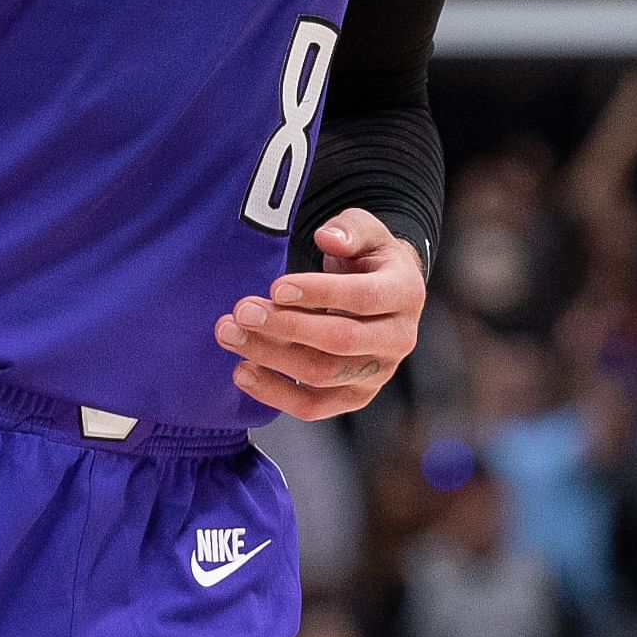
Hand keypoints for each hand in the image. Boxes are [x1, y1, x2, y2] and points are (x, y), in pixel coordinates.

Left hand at [214, 209, 424, 419]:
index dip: (318, 293)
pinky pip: (313, 407)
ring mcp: (378, 374)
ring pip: (322, 375)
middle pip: (340, 341)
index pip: (362, 298)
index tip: (275, 287)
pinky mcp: (355, 397)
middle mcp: (399, 339)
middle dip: (285, 327)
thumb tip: (329, 238)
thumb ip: (350, 229)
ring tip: (231, 334)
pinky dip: (275, 394)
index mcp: (405, 293)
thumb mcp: (366, 231)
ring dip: (271, 357)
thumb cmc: (367, 259)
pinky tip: (242, 370)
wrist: (382, 295)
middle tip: (242, 311)